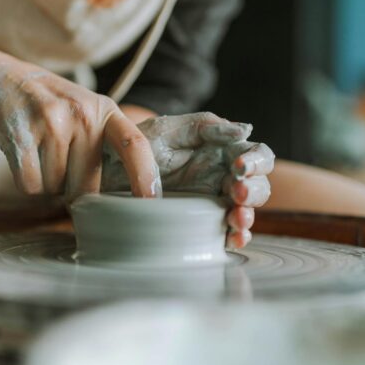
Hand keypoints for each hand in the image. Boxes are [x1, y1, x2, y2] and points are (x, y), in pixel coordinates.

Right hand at [0, 59, 160, 198]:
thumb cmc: (46, 103)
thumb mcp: (84, 108)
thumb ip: (104, 140)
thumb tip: (122, 192)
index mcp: (103, 109)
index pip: (134, 144)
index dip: (146, 175)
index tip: (151, 201)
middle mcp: (81, 114)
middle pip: (87, 185)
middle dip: (72, 187)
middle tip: (58, 160)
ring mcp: (50, 122)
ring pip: (55, 188)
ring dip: (46, 181)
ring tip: (38, 150)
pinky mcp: (20, 136)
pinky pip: (31, 185)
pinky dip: (26, 181)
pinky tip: (23, 156)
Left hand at [102, 112, 274, 247]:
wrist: (106, 171)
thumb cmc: (137, 144)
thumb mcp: (168, 130)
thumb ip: (205, 126)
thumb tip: (245, 129)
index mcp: (221, 151)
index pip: (256, 155)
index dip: (257, 162)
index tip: (239, 167)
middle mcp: (221, 177)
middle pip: (258, 186)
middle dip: (255, 191)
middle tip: (237, 194)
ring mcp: (211, 201)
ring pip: (244, 211)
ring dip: (247, 216)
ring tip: (236, 218)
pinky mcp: (198, 223)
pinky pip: (223, 232)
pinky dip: (234, 237)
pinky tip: (230, 237)